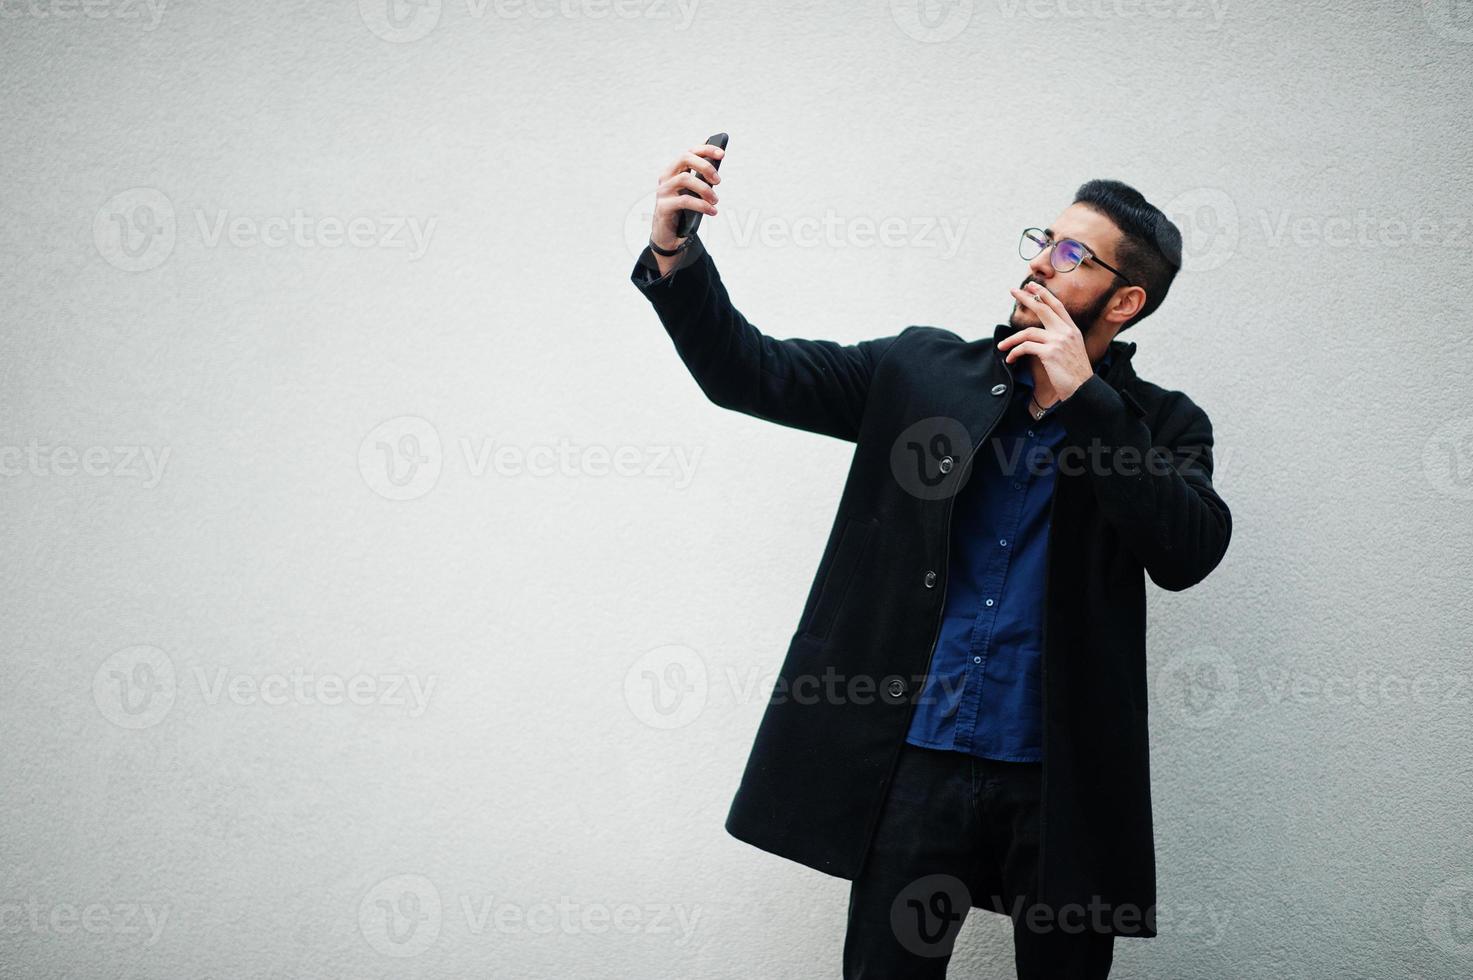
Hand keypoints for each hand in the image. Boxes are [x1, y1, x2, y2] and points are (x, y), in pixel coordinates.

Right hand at [650, 141, 722, 251]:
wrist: (668, 234)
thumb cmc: (683, 211)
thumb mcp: (693, 193)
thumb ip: (701, 181)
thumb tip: (717, 172)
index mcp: (674, 170)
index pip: (689, 152)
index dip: (706, 150)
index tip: (722, 154)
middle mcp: (666, 177)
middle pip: (685, 159)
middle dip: (705, 166)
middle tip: (718, 181)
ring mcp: (663, 191)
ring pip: (685, 179)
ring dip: (705, 189)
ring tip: (715, 200)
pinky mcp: (663, 206)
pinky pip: (685, 201)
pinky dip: (702, 205)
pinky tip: (712, 211)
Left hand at [996, 283, 1094, 400]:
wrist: (1083, 389)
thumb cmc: (1075, 374)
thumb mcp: (1072, 351)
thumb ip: (1060, 340)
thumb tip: (1041, 337)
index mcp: (1072, 330)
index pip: (1057, 306)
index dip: (1044, 294)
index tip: (1032, 286)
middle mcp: (1067, 332)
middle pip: (1043, 309)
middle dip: (1026, 298)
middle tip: (1013, 291)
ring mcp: (1059, 341)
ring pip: (1028, 332)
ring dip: (1011, 340)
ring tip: (1001, 346)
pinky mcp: (1050, 353)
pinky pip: (1025, 347)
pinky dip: (1015, 352)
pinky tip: (1010, 359)